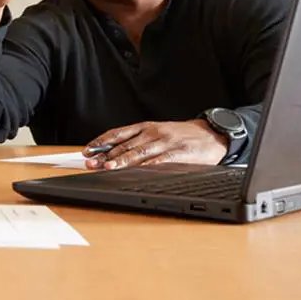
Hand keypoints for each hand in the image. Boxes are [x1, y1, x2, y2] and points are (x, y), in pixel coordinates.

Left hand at [83, 119, 227, 169]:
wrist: (212, 134)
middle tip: (91, 163)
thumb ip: (139, 141)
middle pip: (125, 145)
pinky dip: (146, 167)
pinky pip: (159, 161)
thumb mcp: (158, 133)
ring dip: (121, 161)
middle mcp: (153, 133)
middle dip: (106, 155)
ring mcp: (165, 143)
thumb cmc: (182, 136)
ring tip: (107, 168)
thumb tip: (114, 154)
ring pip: (139, 152)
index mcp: (146, 127)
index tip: (88, 151)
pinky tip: (136, 172)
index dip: (101, 142)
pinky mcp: (178, 154)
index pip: (118, 134)